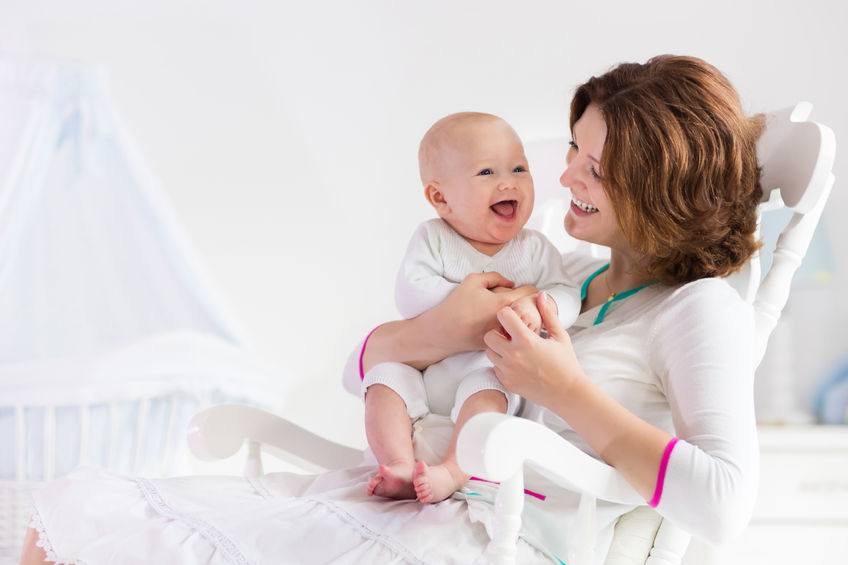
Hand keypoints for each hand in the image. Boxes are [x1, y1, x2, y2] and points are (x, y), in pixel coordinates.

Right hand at [426, 273, 536, 350]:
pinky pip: (515, 334)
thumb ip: (497, 277)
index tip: (524, 289)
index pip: (532, 293)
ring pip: (526, 324)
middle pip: (533, 309)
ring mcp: (505, 335)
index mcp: (504, 303)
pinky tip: (503, 325)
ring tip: (512, 314)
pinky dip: (513, 329)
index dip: (530, 289)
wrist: (443, 331)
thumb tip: (512, 284)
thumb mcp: (474, 280)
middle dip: (529, 304)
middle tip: (519, 302)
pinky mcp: (501, 344)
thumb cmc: (457, 304)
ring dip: (523, 318)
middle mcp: (509, 321)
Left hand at [484, 292, 583, 406]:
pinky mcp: (507, 382)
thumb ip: (548, 314)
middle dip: (498, 332)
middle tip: (510, 335)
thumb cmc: (566, 363)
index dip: (508, 315)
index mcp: (526, 341)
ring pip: (489, 352)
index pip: (503, 316)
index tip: (515, 319)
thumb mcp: (560, 336)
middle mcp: (513, 355)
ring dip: (498, 348)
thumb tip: (541, 295)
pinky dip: (501, 364)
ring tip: (513, 349)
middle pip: (489, 335)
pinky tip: (516, 363)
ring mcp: (508, 371)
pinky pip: (494, 367)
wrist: (567, 393)